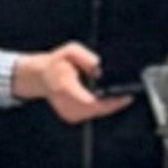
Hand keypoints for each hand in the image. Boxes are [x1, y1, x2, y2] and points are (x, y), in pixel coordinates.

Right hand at [10, 42, 128, 124]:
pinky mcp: (70, 117)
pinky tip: (104, 99)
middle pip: (97, 110)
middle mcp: (65, 103)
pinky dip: (99, 107)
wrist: (41, 77)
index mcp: (65, 87)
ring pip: (95, 113)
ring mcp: (67, 113)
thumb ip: (85, 57)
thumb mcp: (70, 51)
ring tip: (118, 96)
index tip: (125, 97)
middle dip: (113, 103)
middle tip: (127, 95)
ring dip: (107, 106)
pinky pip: (91, 114)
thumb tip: (98, 69)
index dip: (110, 102)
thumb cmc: (57, 62)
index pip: (90, 102)